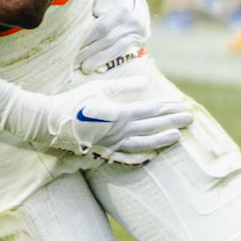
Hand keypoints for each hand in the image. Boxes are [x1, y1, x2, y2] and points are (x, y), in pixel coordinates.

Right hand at [36, 86, 190, 164]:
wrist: (50, 122)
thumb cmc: (73, 101)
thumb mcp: (99, 88)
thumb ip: (123, 86)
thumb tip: (144, 83)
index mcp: (120, 113)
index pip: (150, 111)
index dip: (167, 109)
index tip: (182, 106)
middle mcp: (119, 130)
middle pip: (152, 127)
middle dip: (172, 122)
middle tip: (190, 119)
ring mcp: (112, 144)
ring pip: (143, 143)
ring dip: (161, 140)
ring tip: (177, 137)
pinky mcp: (104, 152)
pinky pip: (126, 157)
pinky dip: (140, 157)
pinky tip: (152, 156)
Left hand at [77, 0, 150, 73]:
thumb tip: (76, 1)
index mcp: (119, 0)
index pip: (100, 23)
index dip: (85, 35)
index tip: (69, 43)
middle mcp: (130, 14)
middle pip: (104, 35)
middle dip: (86, 49)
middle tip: (71, 60)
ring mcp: (137, 28)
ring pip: (113, 46)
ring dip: (96, 59)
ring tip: (82, 68)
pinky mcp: (140, 39)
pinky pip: (121, 52)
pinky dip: (107, 60)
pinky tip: (96, 67)